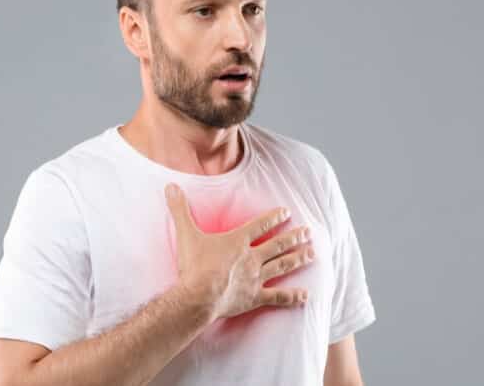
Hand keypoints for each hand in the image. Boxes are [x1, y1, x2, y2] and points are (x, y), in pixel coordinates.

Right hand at [164, 182, 314, 319]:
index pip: (260, 225)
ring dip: (298, 258)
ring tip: (312, 253)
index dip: (274, 217)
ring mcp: (255, 278)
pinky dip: (293, 296)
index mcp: (237, 241)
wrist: (198, 296)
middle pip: (277, 245)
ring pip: (282, 266)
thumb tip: (171, 186)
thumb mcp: (185, 233)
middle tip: (309, 232)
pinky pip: (278, 297)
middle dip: (294, 237)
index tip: (287, 212)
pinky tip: (306, 295)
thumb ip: (179, 209)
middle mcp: (251, 257)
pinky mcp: (254, 298)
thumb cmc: (193, 265)